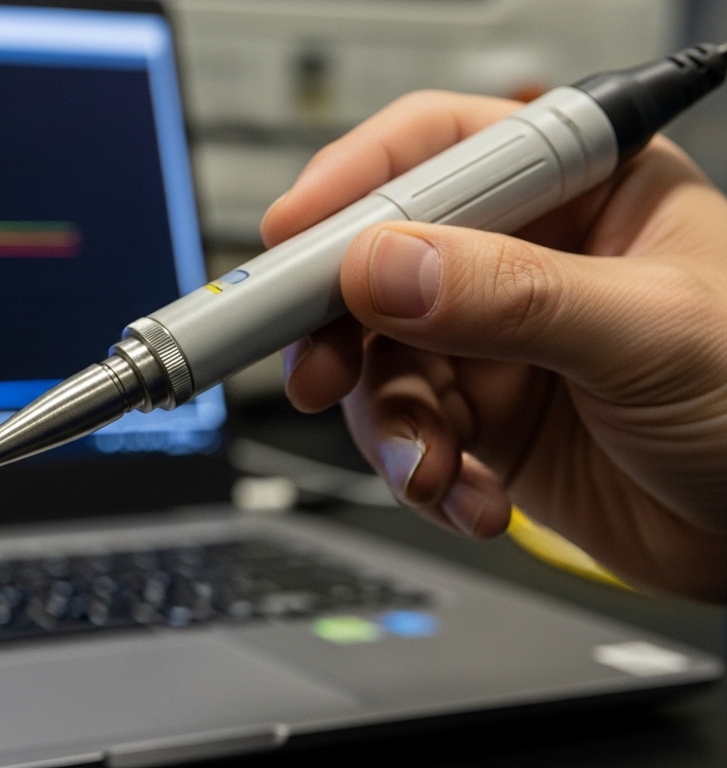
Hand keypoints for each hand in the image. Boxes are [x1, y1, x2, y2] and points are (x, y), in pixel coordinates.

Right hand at [267, 90, 726, 600]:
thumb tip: (386, 268)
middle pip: (382, 262)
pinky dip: (421, 471)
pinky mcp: (483, 419)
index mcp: (582, 192)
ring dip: (392, 424)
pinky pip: (407, 432)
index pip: (444, 150)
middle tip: (315, 371)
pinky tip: (469, 495)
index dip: (358, 185)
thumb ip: (514, 298)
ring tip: (430, 466)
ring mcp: (496, 342)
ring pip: (380, 360)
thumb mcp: (649, 336)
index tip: (293, 237)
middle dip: (341, 325)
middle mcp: (525, 258)